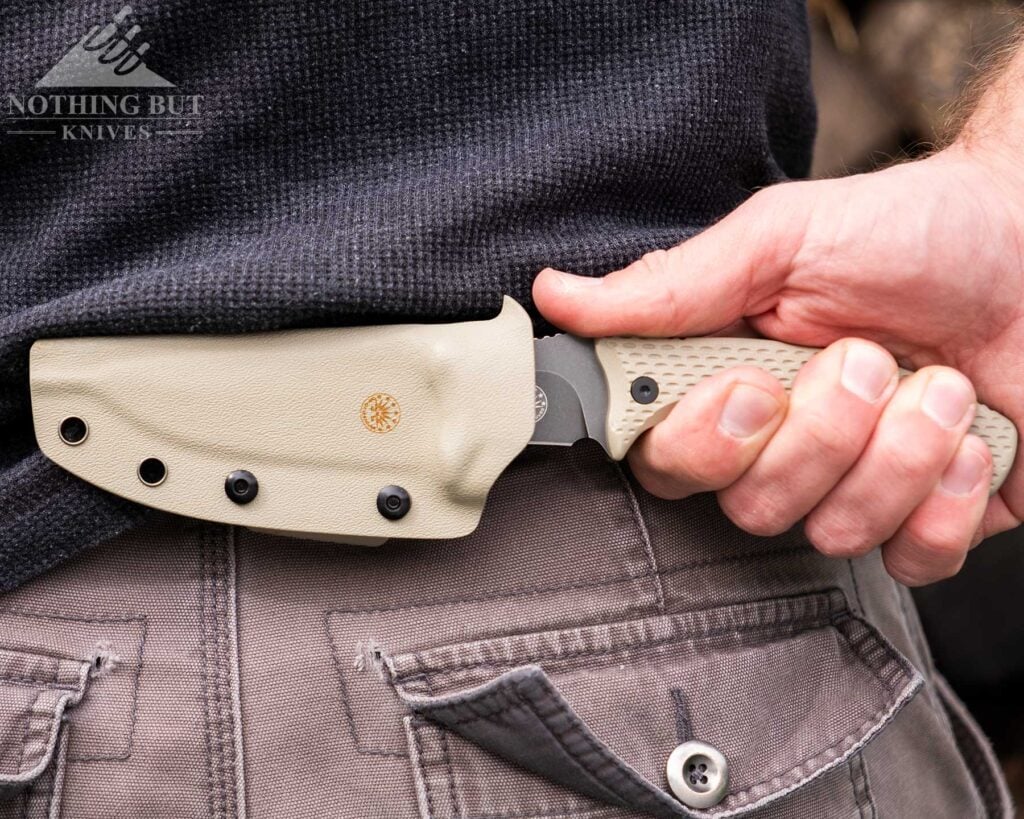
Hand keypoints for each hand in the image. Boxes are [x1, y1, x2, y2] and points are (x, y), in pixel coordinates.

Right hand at [533, 144, 1023, 585]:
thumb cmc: (909, 233)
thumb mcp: (781, 240)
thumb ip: (672, 286)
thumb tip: (556, 295)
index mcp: (731, 386)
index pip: (666, 462)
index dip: (705, 444)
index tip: (754, 386)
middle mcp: (783, 449)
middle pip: (751, 510)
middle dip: (821, 436)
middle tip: (863, 359)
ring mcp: (856, 490)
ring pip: (835, 534)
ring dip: (899, 450)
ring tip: (935, 383)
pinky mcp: (930, 522)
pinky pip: (914, 559)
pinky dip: (950, 496)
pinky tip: (969, 436)